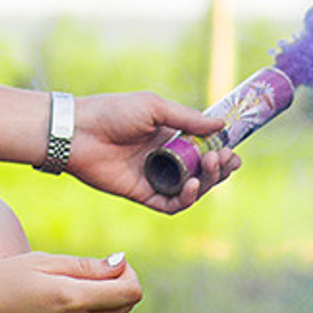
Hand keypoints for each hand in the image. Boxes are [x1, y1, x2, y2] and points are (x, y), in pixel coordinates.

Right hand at [0, 251, 140, 312]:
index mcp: (71, 301)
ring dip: (96, 309)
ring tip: (58, 294)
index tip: (109, 263)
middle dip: (113, 288)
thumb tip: (121, 265)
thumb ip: (85, 266)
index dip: (126, 273)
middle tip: (79, 274)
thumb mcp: (38, 262)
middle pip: (121, 309)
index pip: (130, 291)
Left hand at [69, 90, 239, 210]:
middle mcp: (164, 159)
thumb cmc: (113, 112)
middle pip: (202, 171)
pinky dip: (186, 199)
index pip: (203, 148)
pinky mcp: (142, 194)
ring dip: (207, 182)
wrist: (79, 131)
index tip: (233, 150)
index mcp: (169, 136)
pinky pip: (171, 204)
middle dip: (219, 168)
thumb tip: (221, 124)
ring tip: (210, 168)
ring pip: (191, 190)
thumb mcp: (154, 108)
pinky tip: (193, 185)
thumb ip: (187, 119)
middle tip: (225, 159)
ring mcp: (154, 178)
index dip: (221, 152)